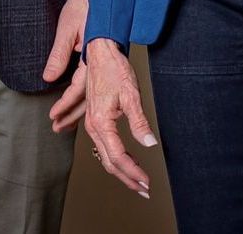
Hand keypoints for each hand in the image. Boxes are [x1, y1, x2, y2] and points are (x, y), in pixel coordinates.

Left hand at [45, 0, 87, 130]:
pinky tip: (78, 105)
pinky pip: (92, 82)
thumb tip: (49, 78)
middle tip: (57, 128)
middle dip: (72, 113)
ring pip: (91, 91)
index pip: (79, 87)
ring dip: (77, 108)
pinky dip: (84, 97)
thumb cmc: (82, 5)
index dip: (66, 103)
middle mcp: (98, 62)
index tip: (54, 117)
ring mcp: (100, 62)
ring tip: (64, 123)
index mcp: (93, 55)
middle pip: (87, 95)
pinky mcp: (98, 58)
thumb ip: (59, 54)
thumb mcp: (67, 27)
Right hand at [84, 37, 156, 196]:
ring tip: (136, 180)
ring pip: (105, 155)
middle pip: (109, 162)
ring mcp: (91, 123)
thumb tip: (150, 143)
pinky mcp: (94, 119)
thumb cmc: (114, 69)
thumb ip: (139, 122)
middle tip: (144, 189)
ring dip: (121, 170)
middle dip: (127, 178)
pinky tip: (123, 162)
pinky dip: (113, 158)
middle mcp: (93, 126)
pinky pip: (103, 146)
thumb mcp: (131, 94)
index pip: (118, 157)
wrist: (100, 52)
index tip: (147, 182)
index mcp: (101, 122)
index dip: (133, 172)